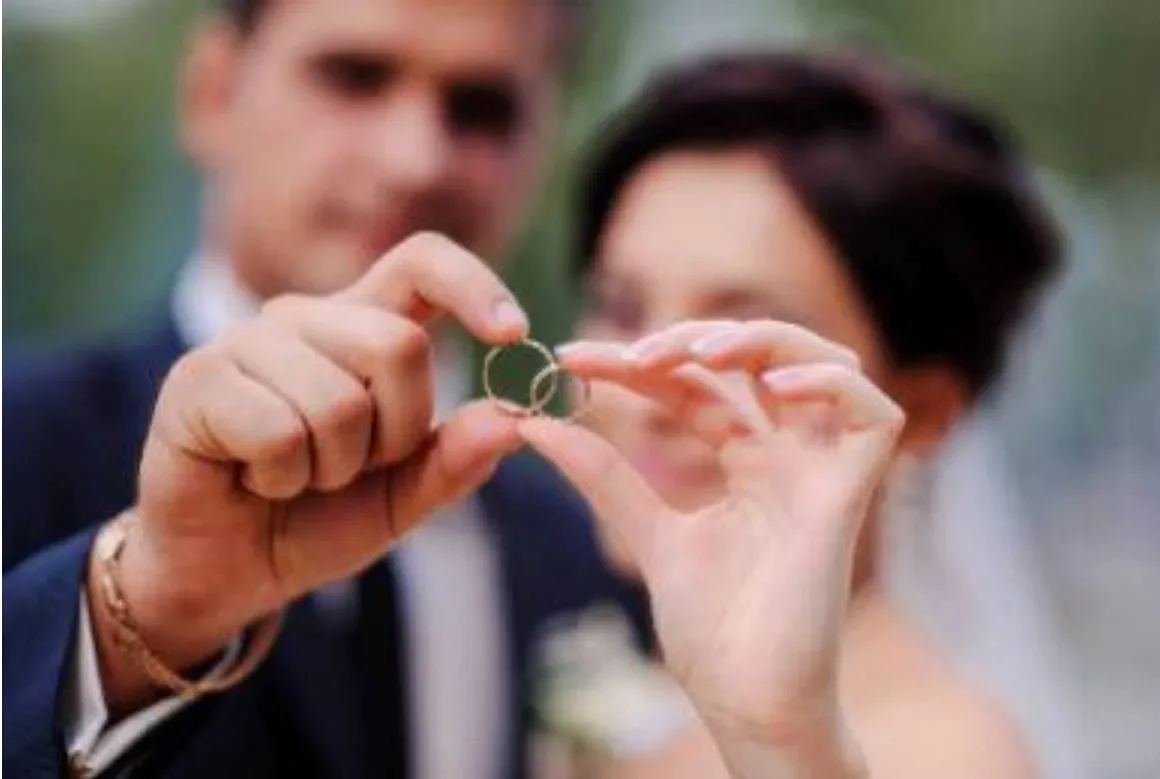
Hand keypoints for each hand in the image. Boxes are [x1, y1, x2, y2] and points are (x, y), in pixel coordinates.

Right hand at [98, 233, 527, 706]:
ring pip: (340, 400)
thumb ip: (455, 459)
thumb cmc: (313, 519)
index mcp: (361, 328)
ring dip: (332, 467)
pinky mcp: (198, 378)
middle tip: (352, 467)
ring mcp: (246, 341)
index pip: (422, 262)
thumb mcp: (402, 498)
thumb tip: (514, 419)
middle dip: (396, 433)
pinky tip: (253, 478)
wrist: (224, 569)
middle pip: (399, 345)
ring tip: (296, 476)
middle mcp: (305, 318)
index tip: (514, 332)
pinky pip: (280, 432)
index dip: (473, 284)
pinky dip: (282, 478)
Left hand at [518, 320, 902, 778]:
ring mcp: (823, 473)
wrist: (747, 704)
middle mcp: (790, 458)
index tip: (574, 358)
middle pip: (760, 360)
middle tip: (631, 354)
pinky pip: (873, 414)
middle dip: (696, 340)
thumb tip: (533, 423)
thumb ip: (603, 476)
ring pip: (825, 364)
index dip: (641, 363)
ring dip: (764, 341)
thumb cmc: (712, 633)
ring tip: (697, 353)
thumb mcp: (646, 535)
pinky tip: (769, 385)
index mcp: (748, 464)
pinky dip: (828, 382)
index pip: (698, 386)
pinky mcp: (852, 496)